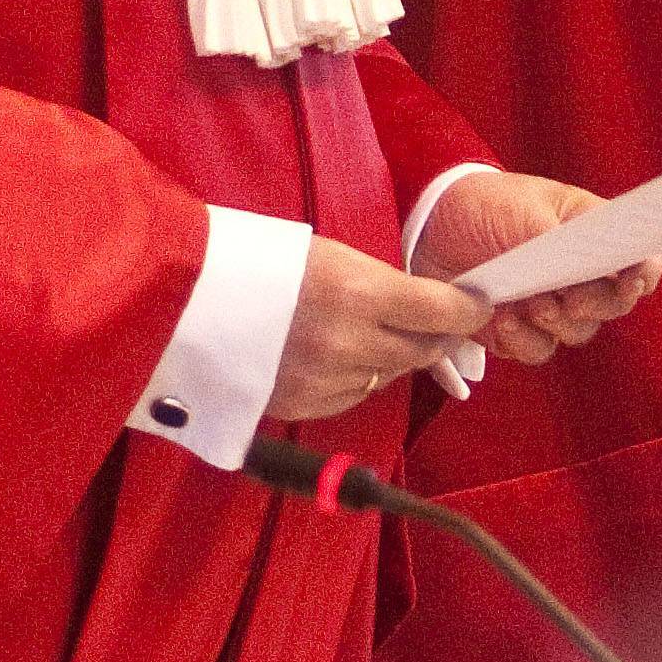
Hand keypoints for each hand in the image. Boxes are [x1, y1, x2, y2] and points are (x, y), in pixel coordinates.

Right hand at [268, 235, 494, 422]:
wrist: (184, 296)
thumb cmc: (255, 259)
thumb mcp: (328, 255)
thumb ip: (379, 286)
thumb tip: (423, 307)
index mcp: (358, 291)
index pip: (441, 311)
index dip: (466, 310)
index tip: (477, 306)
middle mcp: (350, 343)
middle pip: (422, 351)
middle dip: (436, 336)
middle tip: (440, 323)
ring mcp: (326, 380)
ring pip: (388, 375)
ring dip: (392, 357)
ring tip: (376, 334)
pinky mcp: (303, 407)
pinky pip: (352, 394)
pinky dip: (356, 377)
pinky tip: (338, 355)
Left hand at [411, 170, 661, 364]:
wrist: (428, 225)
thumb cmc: (484, 204)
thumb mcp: (525, 210)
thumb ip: (560, 240)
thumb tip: (592, 265)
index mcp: (591, 234)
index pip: (639, 260)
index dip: (644, 273)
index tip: (631, 280)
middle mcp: (578, 274)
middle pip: (613, 306)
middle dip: (595, 305)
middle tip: (570, 299)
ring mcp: (550, 305)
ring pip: (575, 333)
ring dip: (555, 325)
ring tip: (525, 306)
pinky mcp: (518, 330)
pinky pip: (535, 350)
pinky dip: (522, 340)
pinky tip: (502, 319)